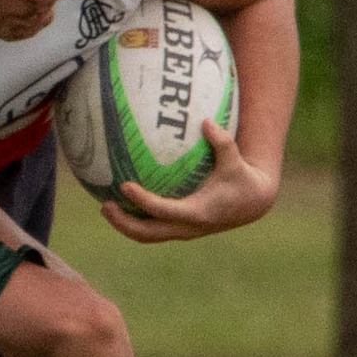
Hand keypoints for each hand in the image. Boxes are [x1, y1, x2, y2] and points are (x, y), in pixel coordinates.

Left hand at [101, 121, 279, 243]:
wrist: (251, 204)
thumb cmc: (241, 178)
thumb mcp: (235, 160)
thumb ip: (222, 142)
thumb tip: (205, 121)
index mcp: (197, 213)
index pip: (162, 210)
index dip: (142, 200)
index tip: (125, 185)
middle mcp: (187, 228)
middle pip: (147, 233)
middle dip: (123, 223)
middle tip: (104, 205)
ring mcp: (182, 231)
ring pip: (147, 235)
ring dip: (124, 225)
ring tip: (105, 206)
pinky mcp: (179, 229)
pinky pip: (152, 228)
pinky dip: (136, 219)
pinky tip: (122, 202)